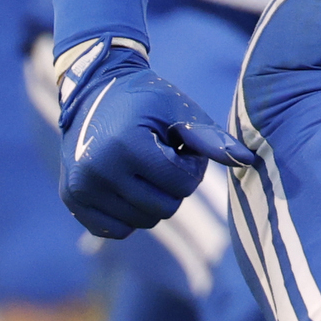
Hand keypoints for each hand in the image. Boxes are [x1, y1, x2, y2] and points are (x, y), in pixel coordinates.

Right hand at [53, 36, 250, 240]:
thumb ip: (212, 139)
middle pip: (165, 208)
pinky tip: (125, 184)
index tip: (179, 146)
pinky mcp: (72, 200)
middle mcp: (97, 170)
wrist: (93, 90)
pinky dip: (128, 213)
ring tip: (143, 166)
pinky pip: (117, 230)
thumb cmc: (145, 100)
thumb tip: (248, 161)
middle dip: (173, 185)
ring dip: (152, 198)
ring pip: (143, 221)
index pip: (181, 185)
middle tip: (163, 158)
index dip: (190, 166)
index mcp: (126, 146)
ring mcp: (80, 188)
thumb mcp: (180, 110)